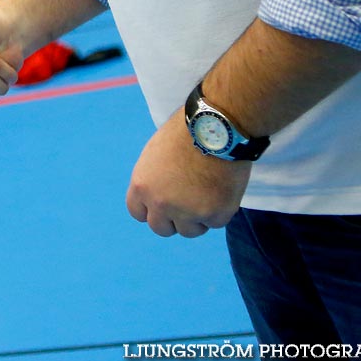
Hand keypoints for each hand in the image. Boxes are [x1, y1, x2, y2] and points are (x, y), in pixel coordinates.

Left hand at [126, 111, 250, 237]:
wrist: (217, 129)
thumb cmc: (186, 133)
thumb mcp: (155, 155)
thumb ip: (153, 178)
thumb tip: (157, 192)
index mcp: (142, 186)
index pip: (138, 213)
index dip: (151, 210)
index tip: (163, 207)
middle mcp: (161, 203)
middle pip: (161, 228)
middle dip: (173, 220)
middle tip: (187, 207)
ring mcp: (188, 212)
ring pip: (190, 231)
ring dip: (197, 219)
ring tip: (207, 194)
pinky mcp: (214, 214)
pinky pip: (215, 222)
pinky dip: (220, 211)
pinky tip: (222, 189)